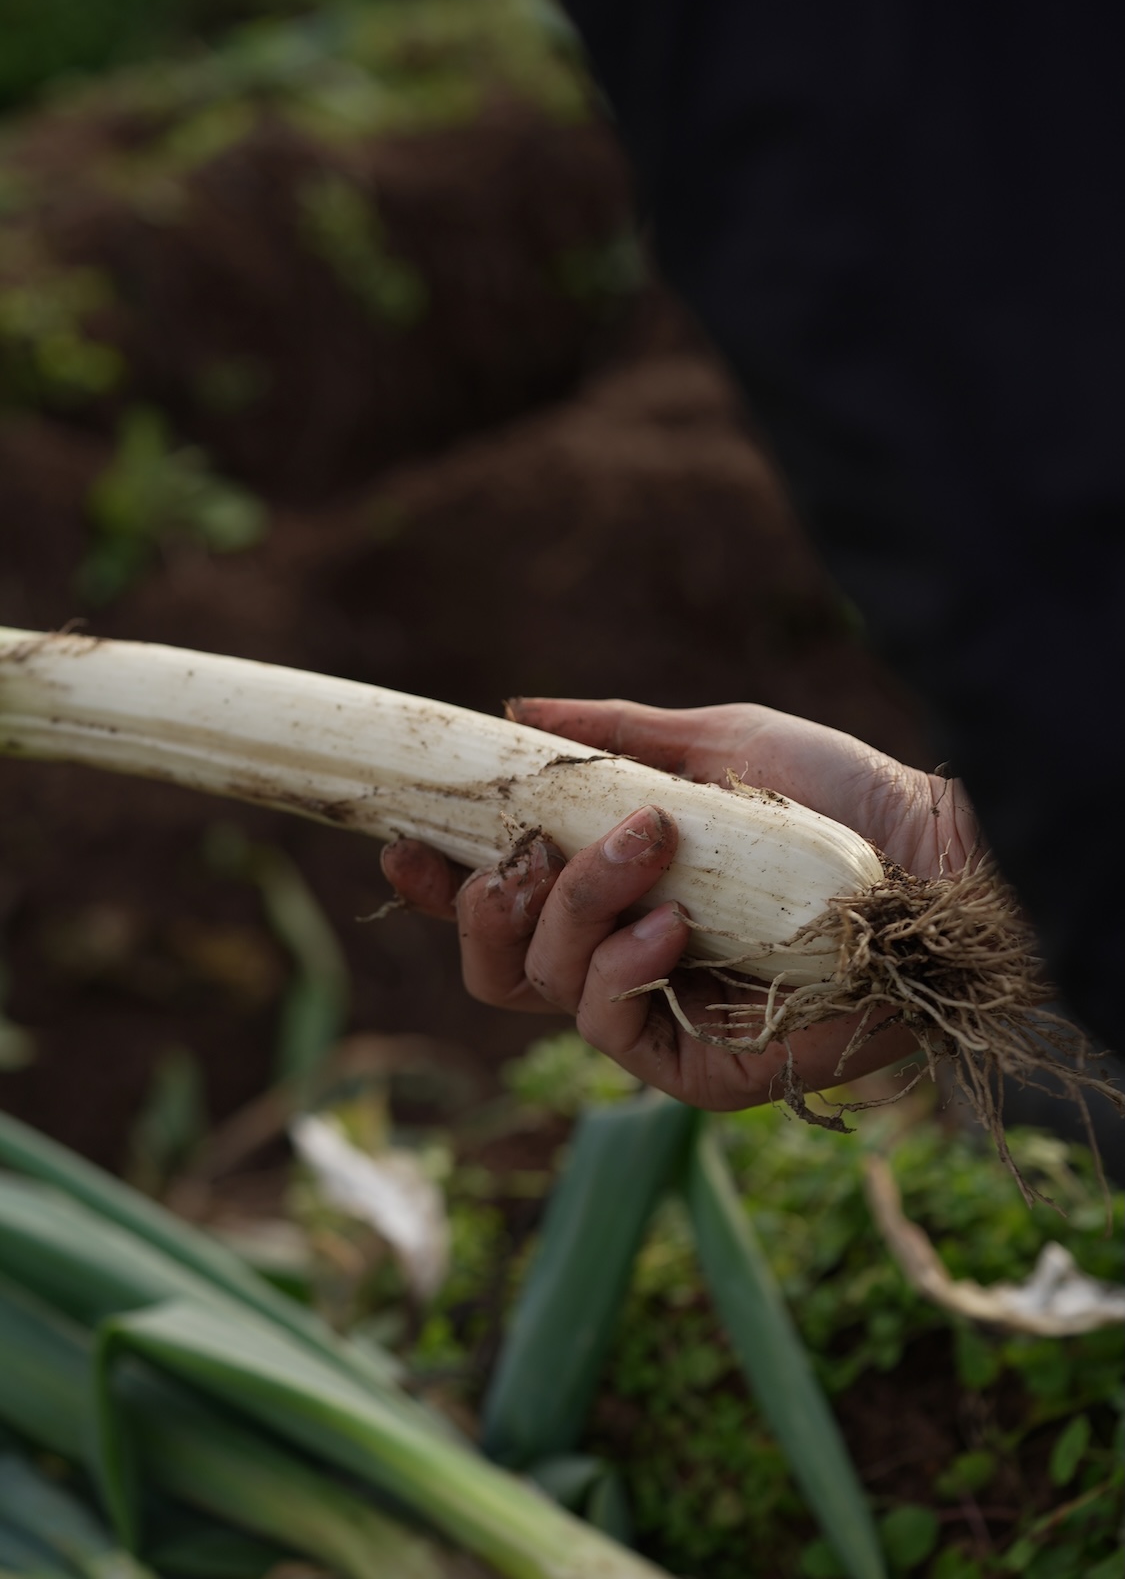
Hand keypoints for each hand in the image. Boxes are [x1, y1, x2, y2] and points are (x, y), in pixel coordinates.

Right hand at [381, 699, 979, 1110]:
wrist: (937, 849)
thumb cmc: (836, 796)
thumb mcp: (712, 746)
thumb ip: (613, 736)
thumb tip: (511, 708)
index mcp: (614, 901)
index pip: (500, 912)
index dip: (442, 887)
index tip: (403, 840)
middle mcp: (626, 967)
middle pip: (501, 967)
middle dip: (490, 907)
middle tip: (530, 851)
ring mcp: (665, 1023)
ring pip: (550, 991)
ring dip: (575, 911)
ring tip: (648, 848)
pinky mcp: (712, 1072)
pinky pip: (625, 1038)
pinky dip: (624, 975)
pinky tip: (667, 929)